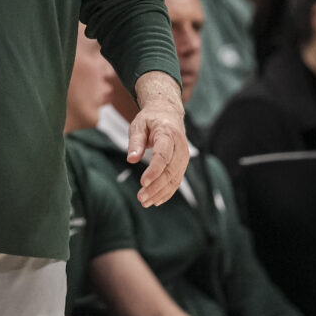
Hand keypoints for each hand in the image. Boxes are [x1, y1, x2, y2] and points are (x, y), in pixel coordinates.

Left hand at [129, 72, 187, 206]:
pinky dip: (167, 192)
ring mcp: (183, 156)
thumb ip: (135, 142)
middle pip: (170, 170)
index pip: (163, 155)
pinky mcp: (182, 164)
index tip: (143, 182)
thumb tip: (131, 160)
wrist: (168, 114)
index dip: (154, 170)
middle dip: (156, 186)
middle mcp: (180, 146)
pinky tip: (156, 200)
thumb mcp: (138, 125)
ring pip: (174, 178)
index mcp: (168, 133)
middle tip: (140, 198)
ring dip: (160, 192)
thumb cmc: (150, 119)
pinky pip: (176, 180)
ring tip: (145, 202)